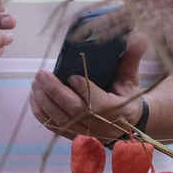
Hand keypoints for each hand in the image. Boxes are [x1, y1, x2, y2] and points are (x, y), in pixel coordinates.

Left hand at [29, 31, 148, 138]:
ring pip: (61, 120)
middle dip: (56, 92)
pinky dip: (41, 113)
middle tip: (41, 74)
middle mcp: (102, 126)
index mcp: (119, 111)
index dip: (83, 90)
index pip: (99, 103)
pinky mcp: (73, 135)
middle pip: (75, 111)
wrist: (127, 120)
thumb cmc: (127, 94)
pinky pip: (53, 127)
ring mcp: (86, 133)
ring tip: (35, 83)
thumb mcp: (131, 77)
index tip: (71, 76)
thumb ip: (132, 57)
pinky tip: (34, 97)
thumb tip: (138, 36)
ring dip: (45, 101)